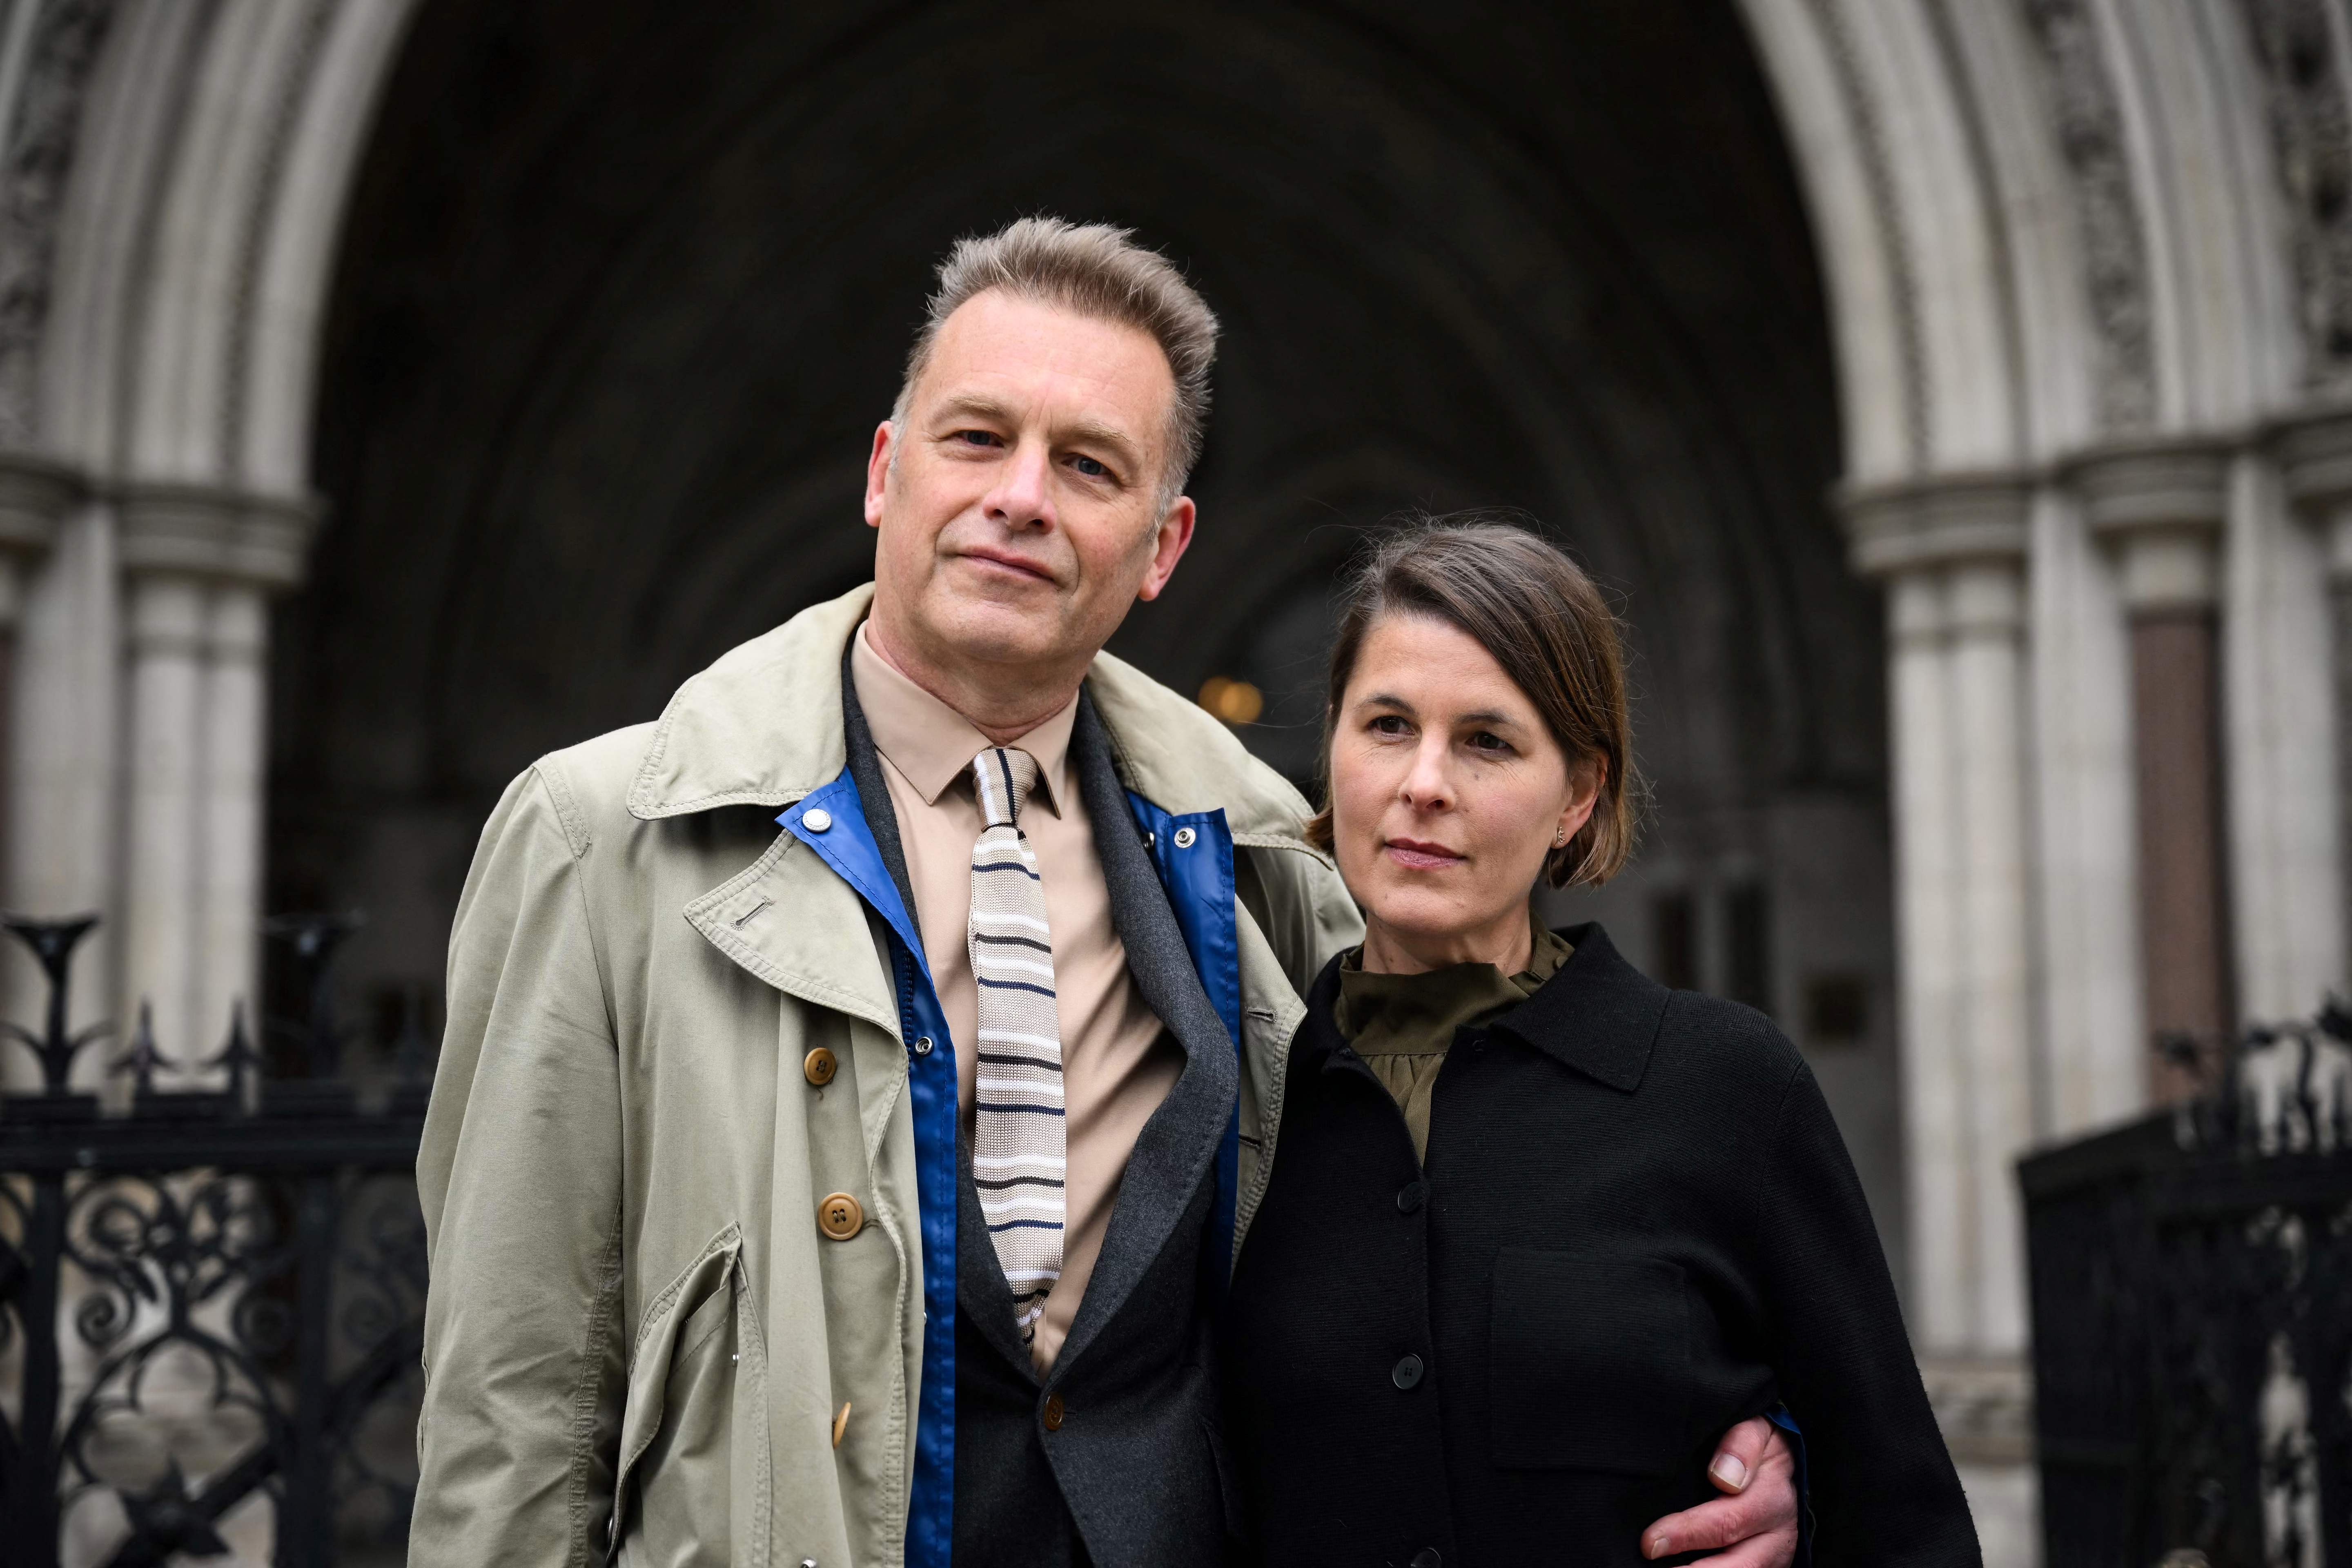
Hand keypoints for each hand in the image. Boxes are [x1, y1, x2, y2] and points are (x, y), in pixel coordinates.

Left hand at [1639, 1416, 1799, 1564]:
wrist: (1788, 1466)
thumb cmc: (1760, 1446)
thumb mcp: (1756, 1430)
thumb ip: (1741, 1446)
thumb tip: (1723, 1477)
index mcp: (1772, 1498)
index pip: (1727, 1522)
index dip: (1687, 1533)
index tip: (1650, 1541)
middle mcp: (1776, 1536)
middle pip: (1737, 1565)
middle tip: (1652, 1562)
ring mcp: (1773, 1556)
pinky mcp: (1765, 1564)